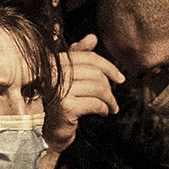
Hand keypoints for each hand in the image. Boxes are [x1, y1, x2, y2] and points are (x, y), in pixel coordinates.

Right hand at [48, 35, 123, 153]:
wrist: (48, 130)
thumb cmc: (60, 102)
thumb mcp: (69, 77)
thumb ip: (79, 56)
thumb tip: (92, 37)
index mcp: (55, 62)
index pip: (88, 57)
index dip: (108, 66)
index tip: (120, 78)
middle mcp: (55, 74)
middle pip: (95, 73)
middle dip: (109, 87)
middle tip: (113, 98)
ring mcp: (59, 90)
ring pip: (98, 88)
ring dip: (110, 100)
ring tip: (111, 107)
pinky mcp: (66, 107)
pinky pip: (95, 103)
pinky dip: (104, 109)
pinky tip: (103, 113)